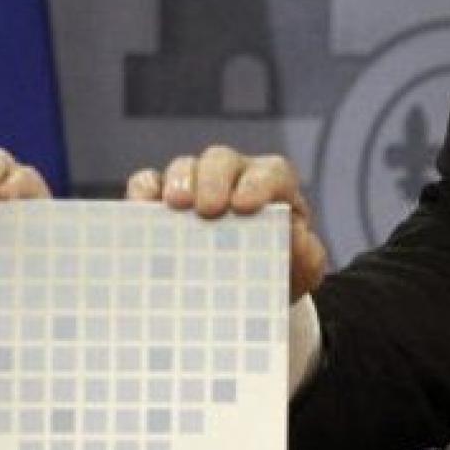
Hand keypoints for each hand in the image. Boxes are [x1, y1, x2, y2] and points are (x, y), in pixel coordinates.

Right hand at [125, 145, 326, 301]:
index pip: (270, 173)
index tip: (245, 207)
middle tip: (207, 209)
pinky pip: (149, 182)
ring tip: (175, 206)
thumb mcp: (303, 269)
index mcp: (272, 188)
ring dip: (179, 181)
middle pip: (221, 160)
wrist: (250, 289)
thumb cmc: (279, 270)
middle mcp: (233, 177)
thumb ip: (308, 254)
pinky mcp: (162, 200)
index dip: (258, 184)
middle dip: (214, 180)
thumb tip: (295, 234)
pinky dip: (144, 189)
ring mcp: (196, 185)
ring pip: (185, 166)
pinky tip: (142, 206)